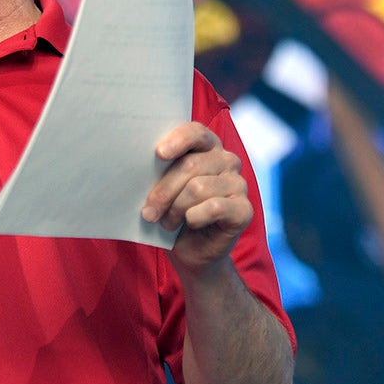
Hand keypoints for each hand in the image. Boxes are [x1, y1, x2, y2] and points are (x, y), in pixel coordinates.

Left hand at [141, 122, 252, 276]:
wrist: (192, 252)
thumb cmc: (173, 213)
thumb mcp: (163, 188)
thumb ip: (160, 171)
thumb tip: (138, 163)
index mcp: (207, 147)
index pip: (195, 132)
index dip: (178, 140)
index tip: (159, 153)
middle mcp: (227, 160)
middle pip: (191, 165)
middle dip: (163, 190)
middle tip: (148, 211)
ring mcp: (238, 184)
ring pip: (198, 188)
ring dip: (175, 209)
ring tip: (166, 222)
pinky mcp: (244, 209)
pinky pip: (214, 207)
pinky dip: (194, 218)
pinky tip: (190, 224)